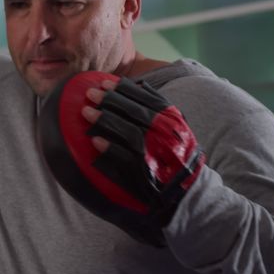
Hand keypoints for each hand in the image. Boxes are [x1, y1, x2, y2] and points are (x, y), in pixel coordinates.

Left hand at [40, 71, 204, 245]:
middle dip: (110, 101)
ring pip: (128, 132)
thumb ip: (159, 107)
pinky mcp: (146, 172)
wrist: (188, 189)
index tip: (104, 83)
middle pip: (134, 112)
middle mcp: (166, 134)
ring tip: (86, 113)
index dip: (123, 89)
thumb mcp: (176, 126)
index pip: (146, 99)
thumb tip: (137, 85)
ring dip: (105, 121)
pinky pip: (125, 159)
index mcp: (172, 120)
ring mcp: (156, 153)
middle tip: (90, 94)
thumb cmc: (177, 154)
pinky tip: (95, 141)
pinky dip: (110, 148)